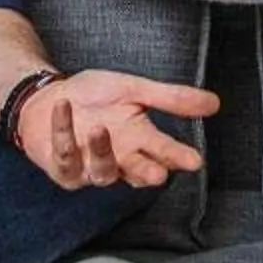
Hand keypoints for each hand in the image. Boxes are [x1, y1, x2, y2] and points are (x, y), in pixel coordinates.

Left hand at [18, 69, 223, 189]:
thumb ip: (171, 98)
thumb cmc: (93, 97)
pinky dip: (62, 130)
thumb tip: (213, 103)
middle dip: (148, 173)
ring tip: (99, 129)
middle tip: (159, 173)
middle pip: (139, 171)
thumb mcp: (134, 88)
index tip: (193, 160)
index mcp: (139, 139)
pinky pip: (64, 156)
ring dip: (101, 151)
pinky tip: (64, 107)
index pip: (164, 152)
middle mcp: (119, 157)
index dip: (178, 157)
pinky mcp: (64, 169)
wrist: (48, 98)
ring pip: (103, 171)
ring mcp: (91, 167)